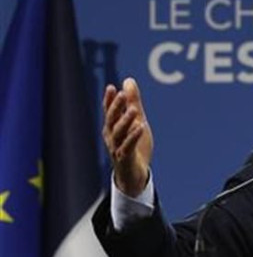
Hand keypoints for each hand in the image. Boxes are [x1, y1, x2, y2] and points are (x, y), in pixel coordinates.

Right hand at [102, 77, 153, 196]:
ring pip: (119, 133)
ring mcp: (117, 148)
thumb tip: (128, 80)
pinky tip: (140, 127)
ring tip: (133, 110)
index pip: (109, 111)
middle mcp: (111, 137)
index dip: (110, 100)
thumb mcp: (136, 121)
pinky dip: (133, 137)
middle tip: (122, 95)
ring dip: (126, 121)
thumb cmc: (134, 146)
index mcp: (112, 127)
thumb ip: (133, 102)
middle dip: (116, 107)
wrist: (134, 175)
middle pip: (112, 120)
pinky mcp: (125, 159)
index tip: (112, 88)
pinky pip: (128, 147)